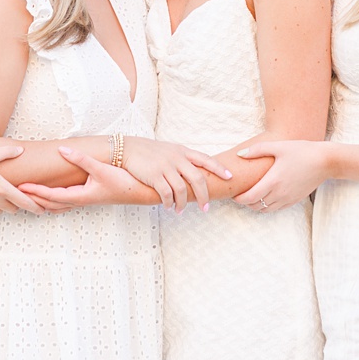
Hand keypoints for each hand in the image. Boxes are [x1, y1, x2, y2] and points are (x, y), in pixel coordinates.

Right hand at [0, 138, 43, 213]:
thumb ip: (6, 153)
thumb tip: (20, 150)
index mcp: (0, 188)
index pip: (24, 202)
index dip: (36, 206)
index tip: (43, 210)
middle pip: (14, 207)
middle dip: (17, 202)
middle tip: (18, 193)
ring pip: (0, 210)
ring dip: (3, 204)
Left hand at [18, 144, 156, 209]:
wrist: (141, 193)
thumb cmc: (123, 183)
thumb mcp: (101, 169)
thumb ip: (81, 159)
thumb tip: (63, 149)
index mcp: (80, 196)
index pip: (51, 196)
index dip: (34, 191)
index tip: (19, 186)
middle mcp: (79, 200)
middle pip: (50, 204)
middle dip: (32, 199)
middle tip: (15, 194)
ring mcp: (84, 200)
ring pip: (57, 205)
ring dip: (42, 202)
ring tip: (28, 197)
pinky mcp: (89, 197)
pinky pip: (65, 203)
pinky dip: (53, 201)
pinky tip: (51, 198)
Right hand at [121, 137, 236, 210]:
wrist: (129, 148)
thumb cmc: (151, 152)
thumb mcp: (171, 151)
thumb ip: (184, 160)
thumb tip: (197, 173)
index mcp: (184, 152)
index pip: (206, 159)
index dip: (219, 168)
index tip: (229, 177)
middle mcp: (177, 159)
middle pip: (198, 179)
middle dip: (204, 196)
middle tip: (205, 207)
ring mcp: (166, 167)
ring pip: (182, 190)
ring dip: (183, 203)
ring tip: (180, 210)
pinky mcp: (154, 176)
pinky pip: (166, 193)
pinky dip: (169, 202)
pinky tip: (168, 206)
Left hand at [237, 138, 330, 211]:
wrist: (325, 161)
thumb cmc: (302, 151)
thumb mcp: (279, 146)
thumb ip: (258, 150)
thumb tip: (240, 154)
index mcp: (272, 181)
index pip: (249, 197)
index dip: (239, 198)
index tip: (234, 194)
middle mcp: (279, 193)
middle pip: (255, 205)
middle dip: (246, 202)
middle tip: (241, 194)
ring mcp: (287, 198)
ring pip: (265, 210)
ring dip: (256, 206)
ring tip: (253, 197)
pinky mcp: (295, 200)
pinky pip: (277, 209)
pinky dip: (268, 207)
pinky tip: (267, 197)